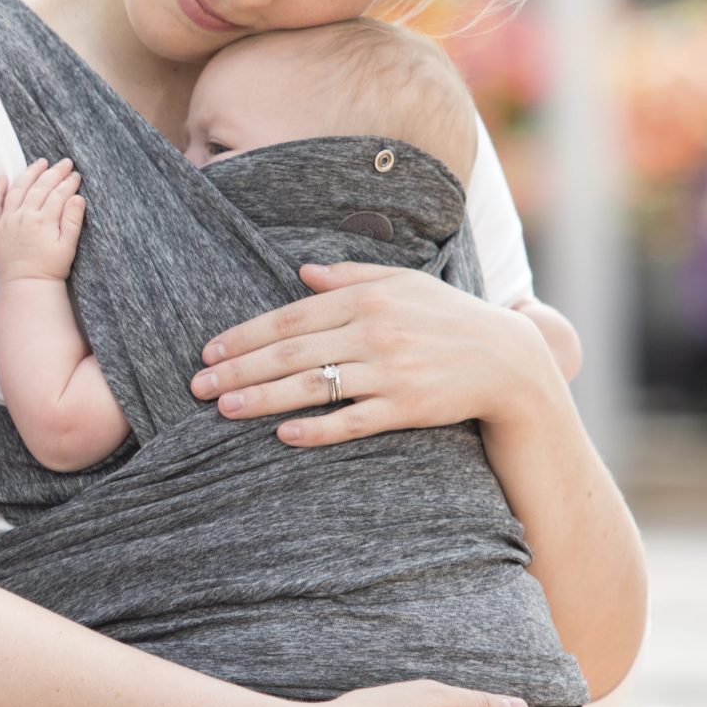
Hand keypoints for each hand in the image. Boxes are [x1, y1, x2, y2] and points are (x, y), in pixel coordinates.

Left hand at [0, 157, 84, 284]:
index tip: (76, 174)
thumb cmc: (51, 268)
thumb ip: (73, 221)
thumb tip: (78, 198)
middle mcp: (24, 217)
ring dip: (30, 173)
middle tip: (65, 163)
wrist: (27, 286)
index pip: (58, 194)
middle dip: (54, 173)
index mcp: (43, 221)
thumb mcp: (68, 247)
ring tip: (41, 162)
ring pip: (18, 189)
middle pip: (40, 187)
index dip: (68, 182)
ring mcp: (7, 221)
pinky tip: (3, 177)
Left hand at [188, 260, 554, 445]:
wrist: (508, 359)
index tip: (209, 352)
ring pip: (314, 386)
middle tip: (198, 386)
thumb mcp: (402, 283)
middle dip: (240, 369)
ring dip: (263, 399)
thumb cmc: (447, 317)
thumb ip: (350, 275)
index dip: (246, 336)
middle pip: (292, 352)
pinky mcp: (408, 407)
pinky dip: (318, 428)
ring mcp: (391, 371)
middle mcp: (374, 331)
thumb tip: (301, 271)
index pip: (291, 316)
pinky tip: (284, 435)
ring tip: (224, 410)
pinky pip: (353, 420)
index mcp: (367, 297)